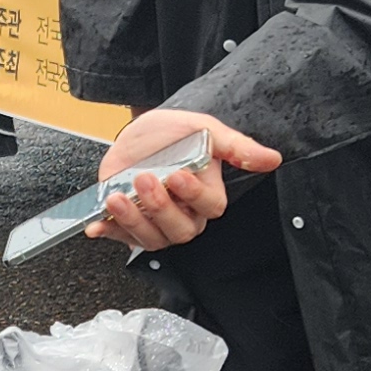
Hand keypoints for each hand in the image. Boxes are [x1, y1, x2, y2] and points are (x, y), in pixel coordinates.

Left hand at [85, 106, 280, 252]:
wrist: (142, 132)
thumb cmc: (177, 133)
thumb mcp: (207, 130)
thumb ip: (237, 148)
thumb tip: (272, 159)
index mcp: (207, 196)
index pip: (209, 207)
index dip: (194, 195)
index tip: (178, 175)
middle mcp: (185, 216)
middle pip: (180, 230)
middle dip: (160, 208)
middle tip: (144, 180)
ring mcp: (157, 224)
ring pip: (152, 240)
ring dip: (133, 222)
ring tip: (117, 199)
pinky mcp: (131, 225)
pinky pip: (122, 238)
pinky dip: (108, 231)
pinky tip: (97, 225)